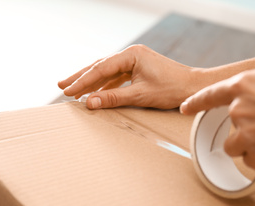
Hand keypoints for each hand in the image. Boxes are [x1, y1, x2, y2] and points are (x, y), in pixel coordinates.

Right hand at [58, 45, 201, 108]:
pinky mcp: (139, 69)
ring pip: (107, 72)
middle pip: (100, 66)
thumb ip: (113, 98)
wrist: (193, 87)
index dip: (83, 81)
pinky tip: (96, 93)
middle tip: (61, 86)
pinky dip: (105, 85)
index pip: (101, 69)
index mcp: (132, 55)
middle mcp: (132, 54)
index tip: (68, 92)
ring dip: (91, 81)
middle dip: (81, 77)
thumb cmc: (171, 89)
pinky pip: (117, 77)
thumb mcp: (140, 95)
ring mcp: (135, 61)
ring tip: (73, 89)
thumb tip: (89, 103)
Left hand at [180, 51, 254, 168]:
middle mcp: (239, 110)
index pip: (209, 95)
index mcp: (243, 86)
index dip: (195, 102)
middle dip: (246, 126)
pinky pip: (250, 161)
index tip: (184, 108)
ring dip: (248, 145)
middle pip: (230, 125)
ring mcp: (246, 134)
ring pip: (234, 146)